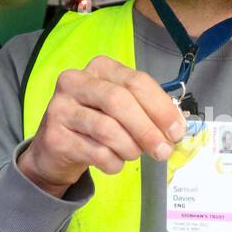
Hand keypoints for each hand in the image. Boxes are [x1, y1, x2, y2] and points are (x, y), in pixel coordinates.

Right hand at [18, 55, 185, 196]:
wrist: (57, 150)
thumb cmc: (96, 125)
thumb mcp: (122, 110)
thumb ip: (147, 112)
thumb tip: (175, 128)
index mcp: (100, 68)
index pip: (136, 81)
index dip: (161, 108)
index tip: (176, 131)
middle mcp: (76, 82)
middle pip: (120, 102)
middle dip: (147, 129)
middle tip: (163, 151)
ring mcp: (61, 108)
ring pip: (107, 129)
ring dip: (130, 148)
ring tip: (133, 154)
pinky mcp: (55, 137)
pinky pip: (96, 152)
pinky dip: (113, 163)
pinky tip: (114, 162)